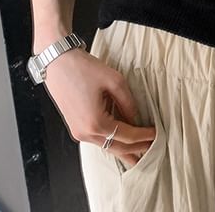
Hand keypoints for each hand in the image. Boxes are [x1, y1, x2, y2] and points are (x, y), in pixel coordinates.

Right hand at [39, 45, 155, 166]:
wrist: (58, 62)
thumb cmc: (81, 68)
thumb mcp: (114, 81)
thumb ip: (128, 102)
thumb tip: (135, 116)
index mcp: (95, 123)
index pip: (127, 136)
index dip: (144, 136)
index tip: (156, 134)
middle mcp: (85, 132)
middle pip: (117, 147)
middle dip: (136, 149)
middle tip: (152, 148)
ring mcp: (78, 131)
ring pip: (106, 146)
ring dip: (123, 149)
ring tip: (139, 152)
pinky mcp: (75, 126)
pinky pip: (98, 139)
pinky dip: (111, 141)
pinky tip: (121, 141)